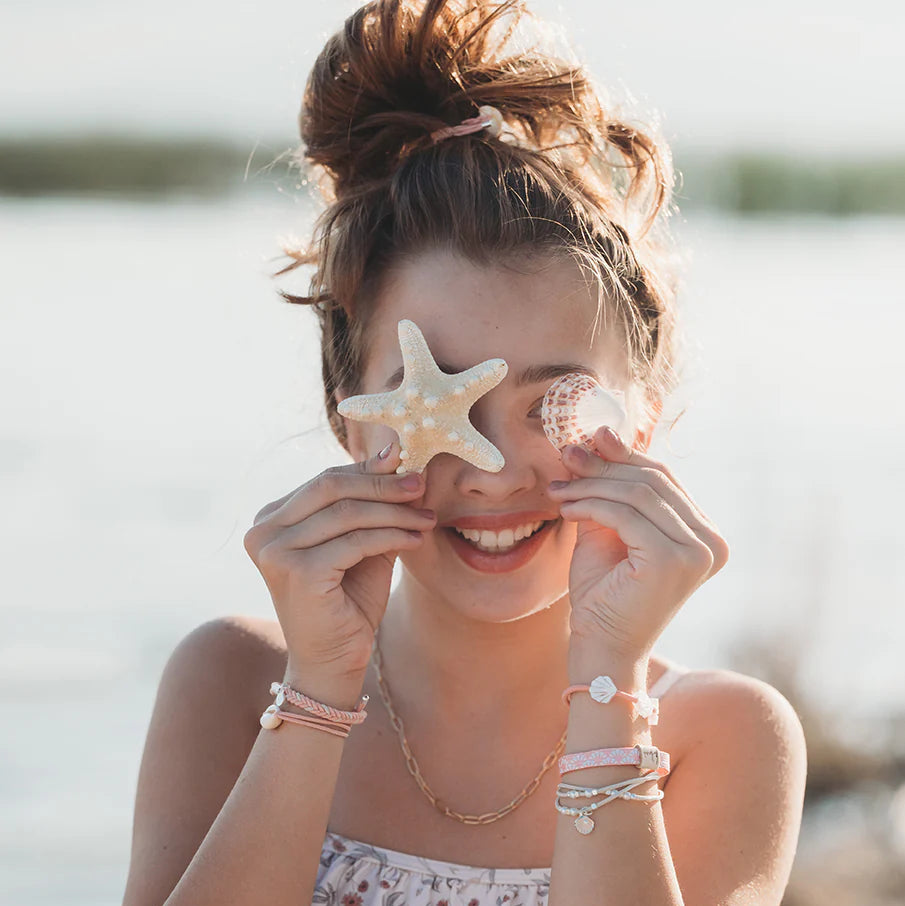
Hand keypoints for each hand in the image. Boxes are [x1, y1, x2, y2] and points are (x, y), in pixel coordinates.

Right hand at [243, 442, 436, 677]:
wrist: (334, 662)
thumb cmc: (347, 601)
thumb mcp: (360, 543)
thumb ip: (371, 504)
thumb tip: (394, 453)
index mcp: (270, 519)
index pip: (325, 480)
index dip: (369, 472)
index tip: (409, 467)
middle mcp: (262, 531)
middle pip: (332, 488)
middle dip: (382, 485)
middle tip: (421, 485)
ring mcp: (274, 551)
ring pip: (347, 514)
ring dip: (394, 512)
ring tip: (426, 517)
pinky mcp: (296, 572)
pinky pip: (355, 541)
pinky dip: (391, 536)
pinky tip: (415, 539)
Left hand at [548, 426, 729, 660]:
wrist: (601, 647)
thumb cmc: (604, 592)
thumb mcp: (608, 529)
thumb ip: (610, 488)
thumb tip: (601, 433)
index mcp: (705, 535)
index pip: (663, 479)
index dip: (622, 455)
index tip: (584, 443)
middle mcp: (712, 543)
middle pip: (653, 481)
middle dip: (604, 466)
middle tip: (566, 458)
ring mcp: (698, 552)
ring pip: (637, 494)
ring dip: (591, 485)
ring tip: (558, 489)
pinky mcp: (673, 560)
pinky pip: (624, 514)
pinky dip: (590, 505)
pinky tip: (565, 509)